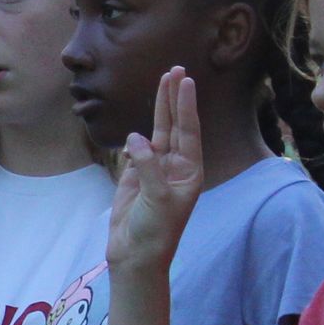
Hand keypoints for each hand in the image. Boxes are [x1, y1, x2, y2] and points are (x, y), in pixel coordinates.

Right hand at [109, 67, 205, 277]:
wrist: (136, 254)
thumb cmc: (156, 230)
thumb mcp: (157, 198)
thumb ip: (148, 166)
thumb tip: (135, 138)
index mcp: (189, 171)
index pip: (188, 130)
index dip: (185, 105)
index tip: (185, 80)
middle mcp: (174, 166)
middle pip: (174, 124)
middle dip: (174, 98)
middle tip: (175, 69)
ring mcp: (154, 170)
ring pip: (156, 132)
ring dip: (158, 108)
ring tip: (162, 81)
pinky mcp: (134, 177)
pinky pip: (135, 151)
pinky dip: (134, 140)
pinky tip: (136, 134)